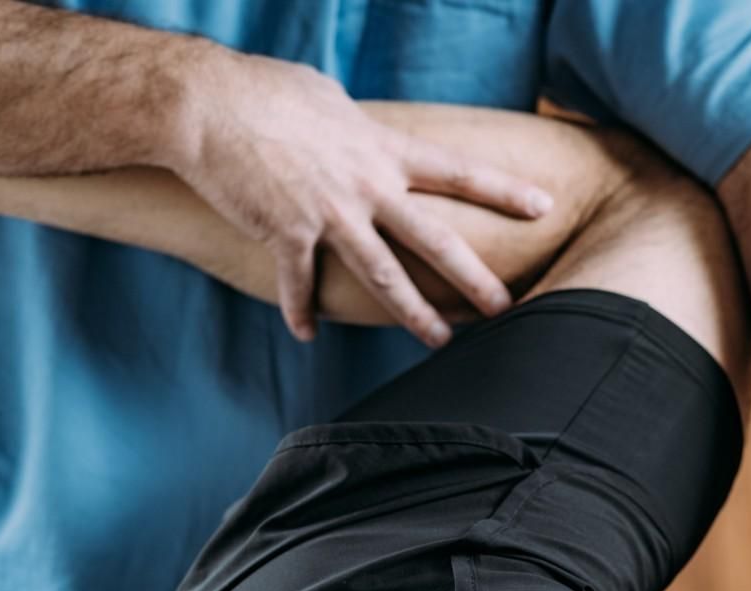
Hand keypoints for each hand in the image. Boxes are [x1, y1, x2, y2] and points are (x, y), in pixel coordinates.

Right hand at [169, 49, 552, 343]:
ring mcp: (330, 214)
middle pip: (436, 240)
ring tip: (438, 341)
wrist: (207, 104)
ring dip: (414, 314)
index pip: (458, 172)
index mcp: (382, 149)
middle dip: (476, 278)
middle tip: (507, 308)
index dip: (504, 191)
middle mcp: (367, 186)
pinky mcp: (287, 234)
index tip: (543, 207)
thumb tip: (363, 130)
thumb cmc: (264, 90)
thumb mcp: (328, 99)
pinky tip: (306, 334)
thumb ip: (357, 127)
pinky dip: (302, 311)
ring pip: (385, 276)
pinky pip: (301, 284)